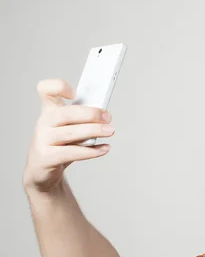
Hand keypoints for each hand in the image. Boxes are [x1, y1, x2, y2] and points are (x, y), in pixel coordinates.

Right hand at [23, 78, 115, 193]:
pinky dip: (91, 151)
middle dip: (90, 114)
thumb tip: (104, 116)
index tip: (75, 93)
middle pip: (65, 113)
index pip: (46, 90)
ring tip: (110, 131)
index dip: (58, 87)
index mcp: (49, 110)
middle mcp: (43, 122)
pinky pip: (71, 153)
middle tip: (108, 117)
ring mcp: (42, 140)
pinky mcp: (46, 157)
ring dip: (94, 131)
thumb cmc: (60, 145)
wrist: (42, 170)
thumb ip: (83, 120)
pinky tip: (104, 148)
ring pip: (70, 133)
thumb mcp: (69, 128)